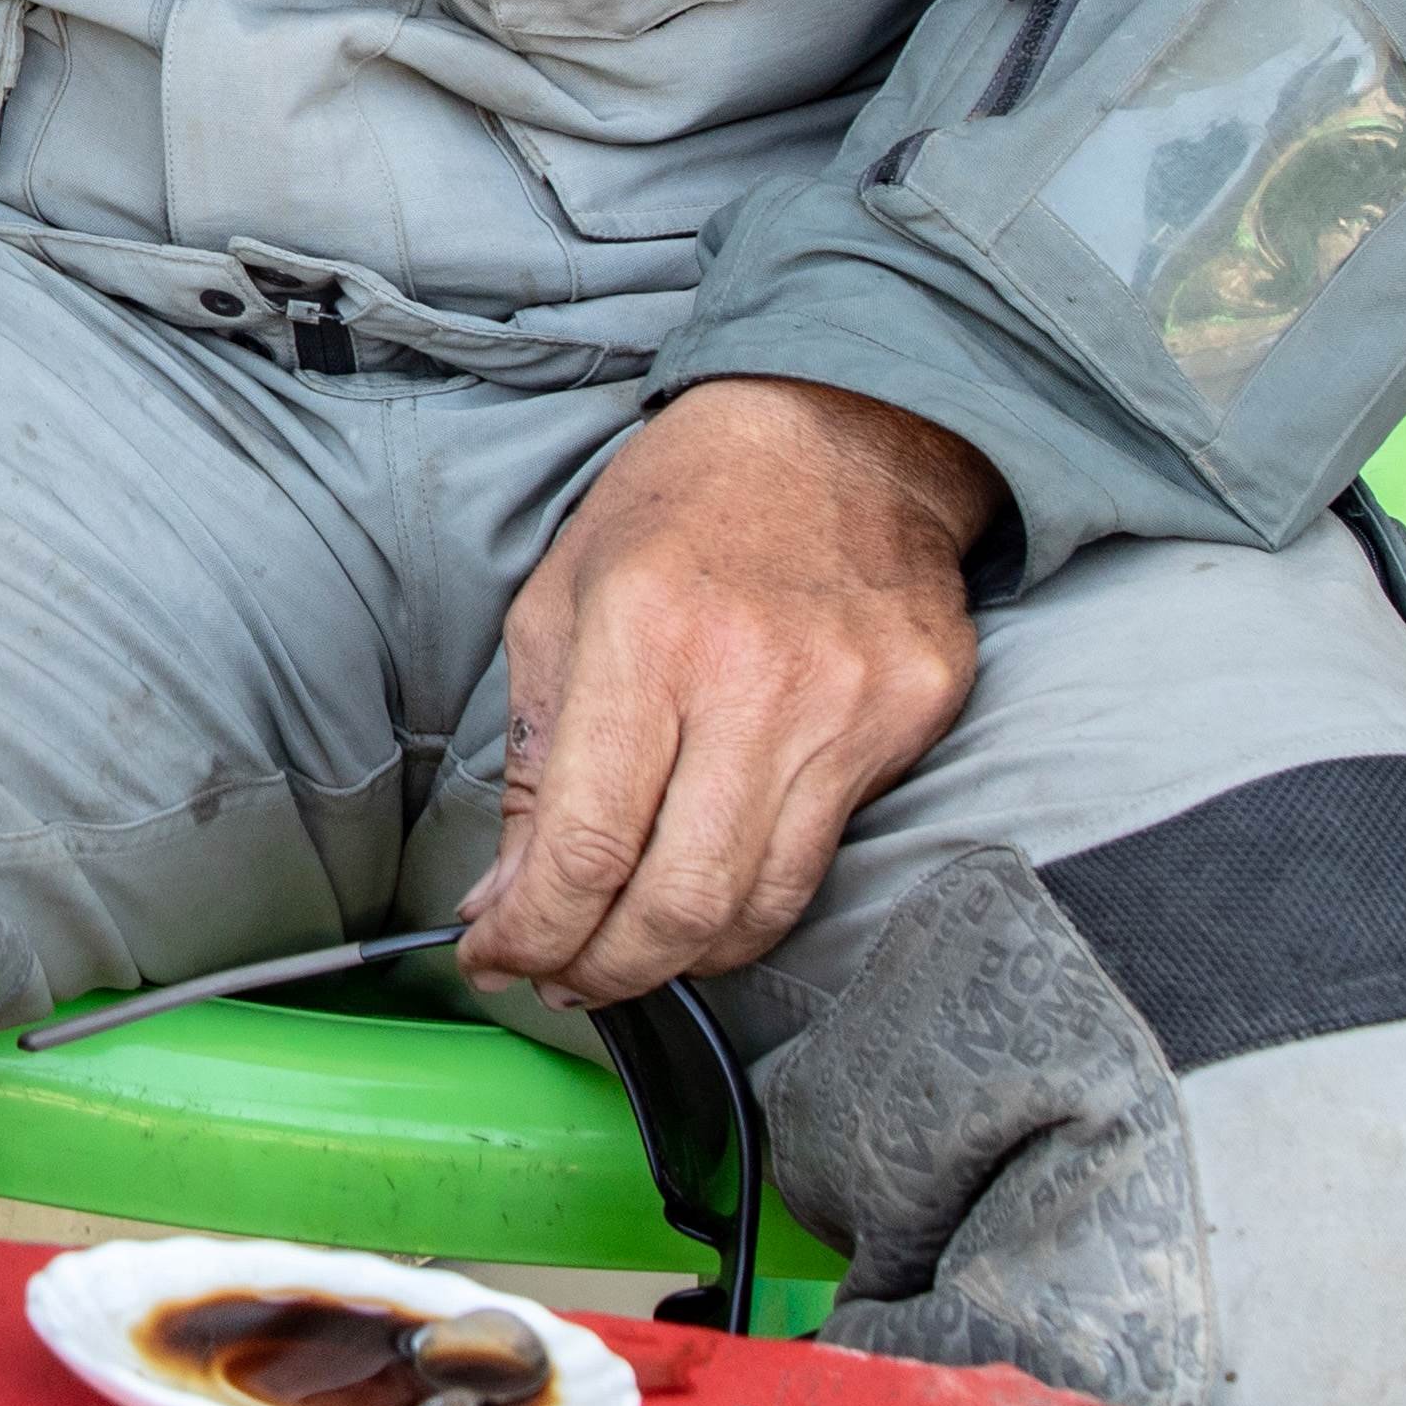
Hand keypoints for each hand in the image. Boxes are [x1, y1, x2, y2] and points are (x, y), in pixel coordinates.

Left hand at [457, 380, 998, 1005]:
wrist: (841, 428)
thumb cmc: (680, 506)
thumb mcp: (561, 601)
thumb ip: (527, 760)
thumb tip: (503, 899)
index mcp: (645, 634)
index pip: (586, 843)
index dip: (531, 930)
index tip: (494, 954)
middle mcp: (753, 681)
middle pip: (677, 903)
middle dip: (600, 971)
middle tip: (557, 978)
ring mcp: (847, 707)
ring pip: (759, 907)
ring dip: (675, 961)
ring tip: (620, 957)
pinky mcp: (911, 721)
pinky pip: (820, 862)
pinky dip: (750, 908)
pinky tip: (701, 902)